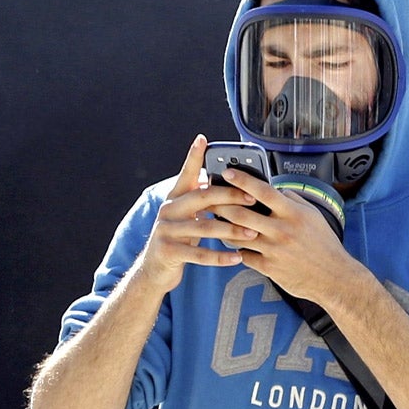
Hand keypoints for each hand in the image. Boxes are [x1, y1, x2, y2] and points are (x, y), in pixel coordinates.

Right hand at [136, 136, 259, 295]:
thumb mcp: (188, 216)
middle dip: (230, 196)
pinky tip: (237, 257)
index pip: (186, 173)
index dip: (193, 156)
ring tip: (252, 233)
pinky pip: (198, 255)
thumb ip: (203, 200)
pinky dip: (220, 257)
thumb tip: (231, 183)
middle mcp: (168, 210)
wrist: (155, 269)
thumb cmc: (180, 239)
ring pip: (203, 227)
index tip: (203, 139)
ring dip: (231, 230)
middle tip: (253, 198)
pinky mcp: (168, 251)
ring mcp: (165, 230)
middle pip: (202, 197)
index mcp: (175, 198)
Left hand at [214, 166, 359, 307]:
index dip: (243, 180)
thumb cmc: (324, 244)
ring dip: (222, 228)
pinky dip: (237, 249)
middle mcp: (281, 230)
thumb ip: (293, 200)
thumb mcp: (313, 215)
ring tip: (214, 221)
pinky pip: (244, 255)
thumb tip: (276, 189)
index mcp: (293, 213)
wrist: (333, 276)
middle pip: (241, 214)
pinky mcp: (269, 268)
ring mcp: (273, 250)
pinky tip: (232, 244)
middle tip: (208, 199)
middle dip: (220, 205)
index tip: (227, 172)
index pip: (263, 191)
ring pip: (236, 235)